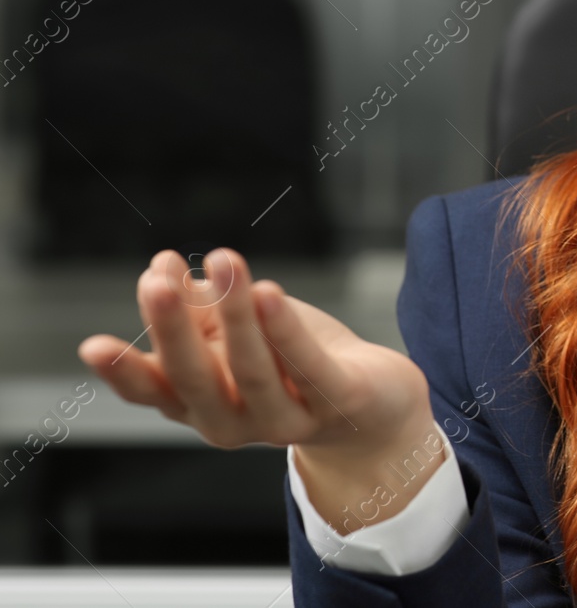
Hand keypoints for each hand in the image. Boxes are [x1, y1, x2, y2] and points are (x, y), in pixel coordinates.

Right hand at [78, 248, 431, 455]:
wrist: (377, 405)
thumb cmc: (294, 359)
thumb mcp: (240, 329)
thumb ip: (200, 306)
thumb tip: (161, 267)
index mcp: (200, 403)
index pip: (153, 391)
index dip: (123, 372)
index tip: (92, 344)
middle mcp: (236, 421)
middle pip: (197, 381)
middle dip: (173, 331)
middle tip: (155, 282)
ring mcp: (287, 420)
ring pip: (254, 371)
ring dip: (236, 315)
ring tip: (223, 263)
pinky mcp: (339, 404)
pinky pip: (310, 368)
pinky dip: (287, 333)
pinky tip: (269, 292)